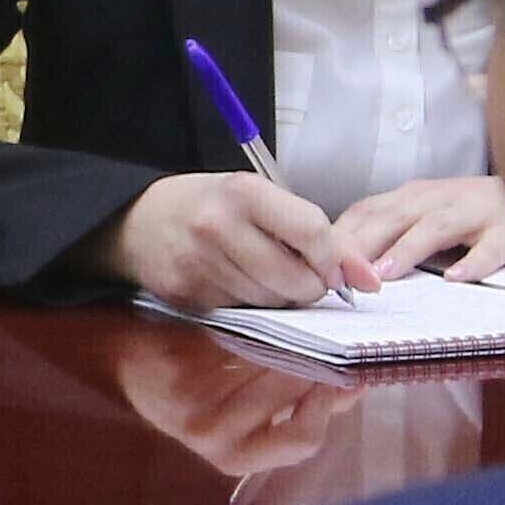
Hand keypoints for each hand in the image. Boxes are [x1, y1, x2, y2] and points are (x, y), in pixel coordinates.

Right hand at [91, 173, 368, 309]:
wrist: (136, 221)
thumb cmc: (209, 206)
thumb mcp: (258, 198)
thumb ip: (311, 229)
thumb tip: (367, 278)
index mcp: (243, 192)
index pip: (312, 232)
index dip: (338, 260)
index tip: (349, 275)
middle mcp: (218, 226)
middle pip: (296, 279)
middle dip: (311, 286)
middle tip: (302, 274)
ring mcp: (199, 263)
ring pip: (272, 302)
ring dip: (280, 297)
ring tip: (262, 273)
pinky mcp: (187, 294)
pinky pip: (242, 312)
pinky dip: (249, 303)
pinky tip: (234, 282)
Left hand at [113, 337, 356, 484]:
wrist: (123, 360)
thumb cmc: (193, 385)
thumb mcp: (241, 410)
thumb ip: (296, 405)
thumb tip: (352, 386)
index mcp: (235, 457)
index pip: (303, 439)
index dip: (331, 405)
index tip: (351, 374)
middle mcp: (215, 438)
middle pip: (292, 393)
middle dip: (320, 361)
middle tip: (340, 335)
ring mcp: (193, 405)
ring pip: (272, 363)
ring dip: (295, 338)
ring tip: (309, 322)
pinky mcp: (179, 368)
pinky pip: (239, 338)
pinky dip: (261, 324)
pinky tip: (270, 312)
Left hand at [332, 175, 504, 283]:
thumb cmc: (476, 215)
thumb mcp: (426, 217)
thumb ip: (390, 234)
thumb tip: (341, 265)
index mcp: (415, 197)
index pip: (367, 211)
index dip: (340, 236)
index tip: (314, 264)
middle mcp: (440, 199)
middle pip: (394, 216)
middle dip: (362, 244)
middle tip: (336, 274)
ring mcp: (476, 212)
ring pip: (436, 226)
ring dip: (407, 249)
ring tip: (383, 274)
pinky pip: (491, 248)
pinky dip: (474, 262)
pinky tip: (457, 278)